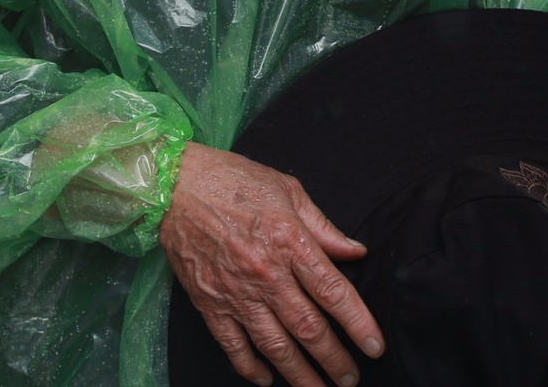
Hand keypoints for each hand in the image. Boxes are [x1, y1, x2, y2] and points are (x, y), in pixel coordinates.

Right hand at [159, 143, 382, 386]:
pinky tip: (267, 380)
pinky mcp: (209, 304)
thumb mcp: (288, 190)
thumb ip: (323, 227)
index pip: (333, 291)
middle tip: (351, 379)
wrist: (173, 187)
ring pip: (275, 346)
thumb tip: (355, 251)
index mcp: (290, 242)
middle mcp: (266, 274)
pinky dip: (250, 368)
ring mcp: (235, 293)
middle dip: (334, 359)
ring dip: (300, 374)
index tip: (375, 345)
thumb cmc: (233, 181)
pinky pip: (233, 346)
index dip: (358, 323)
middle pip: (308, 328)